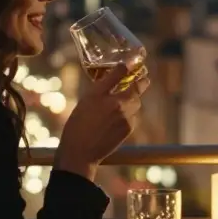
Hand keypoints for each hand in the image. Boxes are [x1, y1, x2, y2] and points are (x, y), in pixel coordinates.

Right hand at [54, 63, 148, 180]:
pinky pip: (131, 118)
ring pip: (134, 106)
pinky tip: (111, 120)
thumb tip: (124, 66)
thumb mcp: (90, 96)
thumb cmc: (79, 122)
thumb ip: (109, 80)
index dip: (137, 72)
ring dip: (129, 102)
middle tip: (129, 84)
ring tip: (114, 105)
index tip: (137, 67)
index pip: (132, 80)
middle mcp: (123, 108)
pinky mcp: (127, 132)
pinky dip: (126, 116)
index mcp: (114, 97)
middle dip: (135, 88)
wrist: (80, 152)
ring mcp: (127, 121)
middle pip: (137, 93)